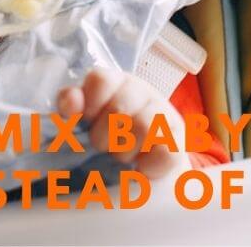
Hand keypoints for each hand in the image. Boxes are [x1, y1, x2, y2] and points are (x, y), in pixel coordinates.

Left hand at [57, 68, 191, 179]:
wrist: (139, 170)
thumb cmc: (103, 143)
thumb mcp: (81, 123)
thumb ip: (70, 108)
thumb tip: (71, 102)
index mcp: (112, 83)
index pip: (100, 80)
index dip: (89, 104)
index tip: (83, 122)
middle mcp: (139, 91)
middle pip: (118, 109)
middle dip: (103, 137)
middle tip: (101, 148)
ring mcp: (162, 112)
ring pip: (143, 128)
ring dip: (125, 151)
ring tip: (121, 158)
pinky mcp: (179, 139)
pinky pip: (166, 151)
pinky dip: (149, 166)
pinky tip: (141, 169)